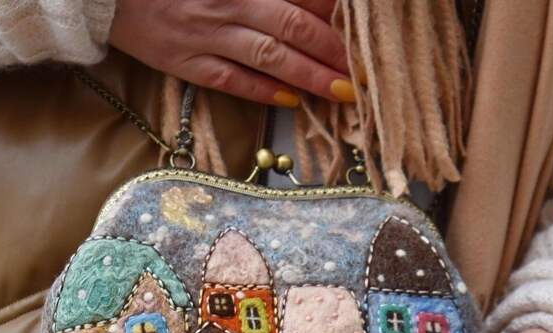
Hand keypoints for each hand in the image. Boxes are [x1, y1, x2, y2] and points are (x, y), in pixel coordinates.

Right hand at [109, 0, 354, 106]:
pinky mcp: (186, 62)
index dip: (337, 15)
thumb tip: (304, 0)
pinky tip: (291, 101)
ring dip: (311, 76)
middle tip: (366, 73)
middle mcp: (228, 1)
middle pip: (295, 26)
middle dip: (336, 52)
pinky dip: (263, 91)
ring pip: (270, 57)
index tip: (364, 36)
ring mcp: (207, 35)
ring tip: (343, 93)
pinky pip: (232, 80)